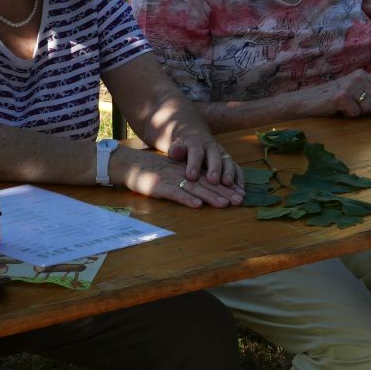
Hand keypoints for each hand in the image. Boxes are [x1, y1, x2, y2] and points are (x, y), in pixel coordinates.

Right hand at [113, 146, 243, 207]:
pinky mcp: (160, 187)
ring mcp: (172, 180)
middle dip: (225, 192)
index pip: (210, 179)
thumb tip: (204, 194)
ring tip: (225, 204)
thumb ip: (188, 180)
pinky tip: (198, 205)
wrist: (130, 164)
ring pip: (195, 188)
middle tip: (240, 200)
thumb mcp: (173, 174)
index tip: (240, 194)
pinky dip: (187, 199)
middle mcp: (183, 174)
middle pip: (207, 183)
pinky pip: (176, 193)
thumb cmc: (152, 172)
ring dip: (211, 196)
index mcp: (188, 171)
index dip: (226, 186)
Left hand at [167, 133, 244, 188]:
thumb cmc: (182, 147)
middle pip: (215, 157)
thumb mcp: (176, 146)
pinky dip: (239, 179)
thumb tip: (176, 152)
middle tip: (213, 181)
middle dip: (215, 169)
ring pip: (228, 162)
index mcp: (196, 143)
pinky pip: (237, 169)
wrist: (194, 137)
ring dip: (229, 174)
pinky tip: (240, 190)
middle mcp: (212, 147)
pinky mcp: (229, 162)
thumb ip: (176, 150)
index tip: (191, 176)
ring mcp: (222, 154)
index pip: (196, 152)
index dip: (194, 164)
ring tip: (228, 185)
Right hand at [301, 69, 370, 118]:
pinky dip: (349, 115)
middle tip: (355, 108)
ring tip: (346, 108)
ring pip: (369, 107)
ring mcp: (349, 85)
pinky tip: (340, 110)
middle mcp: (357, 77)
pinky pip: (356, 112)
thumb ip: (369, 94)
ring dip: (359, 112)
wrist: (306, 100)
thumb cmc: (331, 98)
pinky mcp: (341, 96)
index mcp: (362, 74)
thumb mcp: (352, 91)